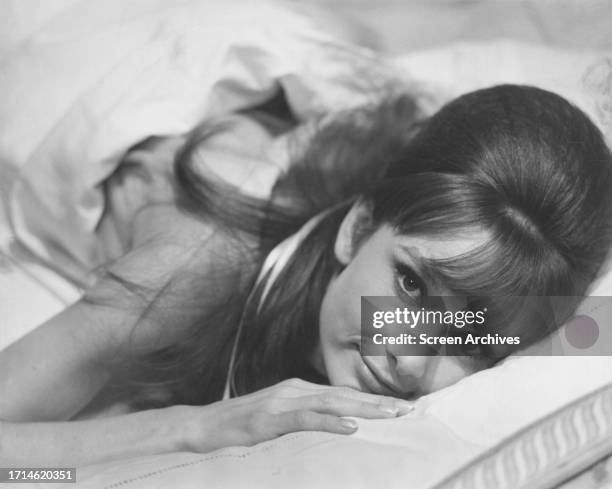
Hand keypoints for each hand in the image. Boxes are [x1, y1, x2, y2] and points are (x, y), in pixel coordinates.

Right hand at [182, 378, 413, 452]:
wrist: (203, 425)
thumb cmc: (242, 424)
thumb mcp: (279, 418)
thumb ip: (304, 415)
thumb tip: (334, 423)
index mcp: (299, 389)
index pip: (343, 393)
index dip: (373, 399)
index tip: (400, 406)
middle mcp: (294, 389)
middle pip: (344, 394)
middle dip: (378, 402)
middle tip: (409, 409)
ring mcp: (282, 401)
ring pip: (331, 402)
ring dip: (364, 408)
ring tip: (391, 414)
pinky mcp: (269, 418)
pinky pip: (305, 418)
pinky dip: (329, 420)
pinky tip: (350, 426)